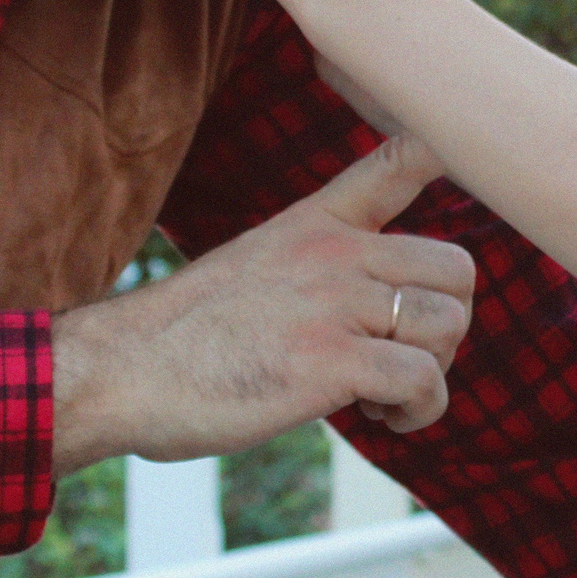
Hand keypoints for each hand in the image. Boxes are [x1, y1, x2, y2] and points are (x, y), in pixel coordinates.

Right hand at [51, 137, 472, 469]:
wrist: (120, 372)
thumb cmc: (182, 337)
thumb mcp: (253, 267)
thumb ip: (317, 270)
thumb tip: (374, 306)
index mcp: (315, 224)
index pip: (399, 160)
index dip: (445, 157)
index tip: (457, 168)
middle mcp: (334, 254)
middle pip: (456, 267)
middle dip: (447, 324)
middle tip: (404, 358)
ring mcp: (333, 305)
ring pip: (447, 325)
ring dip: (435, 373)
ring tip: (387, 396)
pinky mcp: (329, 362)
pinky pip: (423, 379)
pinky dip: (420, 410)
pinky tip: (383, 420)